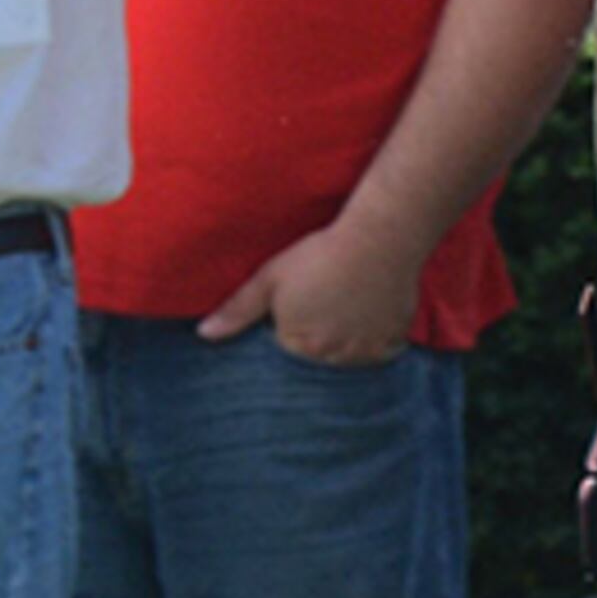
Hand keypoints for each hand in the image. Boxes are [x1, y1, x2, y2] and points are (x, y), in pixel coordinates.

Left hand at [196, 218, 424, 365]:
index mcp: (298, 344)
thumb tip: (204, 334)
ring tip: (349, 303)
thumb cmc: (320, 255)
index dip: (291, 320)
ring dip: (346, 338)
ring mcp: (365, 351)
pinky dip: (375, 340)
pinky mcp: (392, 342)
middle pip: (318, 353)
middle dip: (318, 332)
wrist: (378, 241)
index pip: (287, 345)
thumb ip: (237, 310)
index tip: (302, 296)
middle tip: (327, 296)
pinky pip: (380, 353)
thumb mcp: (270, 278)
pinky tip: (371, 312)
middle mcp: (331, 356)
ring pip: (348, 355)